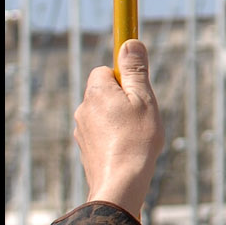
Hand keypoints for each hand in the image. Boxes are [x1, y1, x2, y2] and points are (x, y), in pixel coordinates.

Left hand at [75, 40, 163, 217]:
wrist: (120, 182)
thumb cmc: (137, 139)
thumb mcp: (144, 98)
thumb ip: (136, 70)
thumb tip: (130, 42)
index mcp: (97, 92)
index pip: (105, 70)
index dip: (124, 77)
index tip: (138, 88)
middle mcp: (84, 108)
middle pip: (105, 92)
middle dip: (123, 99)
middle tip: (144, 114)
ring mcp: (81, 129)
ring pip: (104, 114)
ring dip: (119, 118)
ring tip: (138, 135)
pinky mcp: (85, 147)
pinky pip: (101, 132)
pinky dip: (114, 136)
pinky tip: (128, 148)